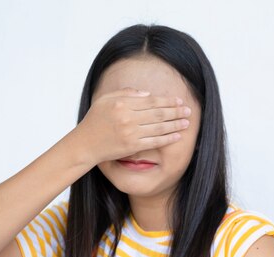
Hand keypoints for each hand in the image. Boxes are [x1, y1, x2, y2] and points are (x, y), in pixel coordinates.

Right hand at [72, 87, 191, 164]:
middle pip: (158, 113)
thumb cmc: (95, 120)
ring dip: (175, 124)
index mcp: (122, 104)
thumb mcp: (106, 100)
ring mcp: (130, 133)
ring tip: (187, 122)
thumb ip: (126, 93)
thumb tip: (148, 93)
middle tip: (188, 110)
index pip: (151, 101)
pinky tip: (177, 136)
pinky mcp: (132, 146)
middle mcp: (127, 118)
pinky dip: (167, 139)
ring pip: (159, 127)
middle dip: (176, 111)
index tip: (179, 100)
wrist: (85, 144)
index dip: (167, 101)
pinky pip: (154, 142)